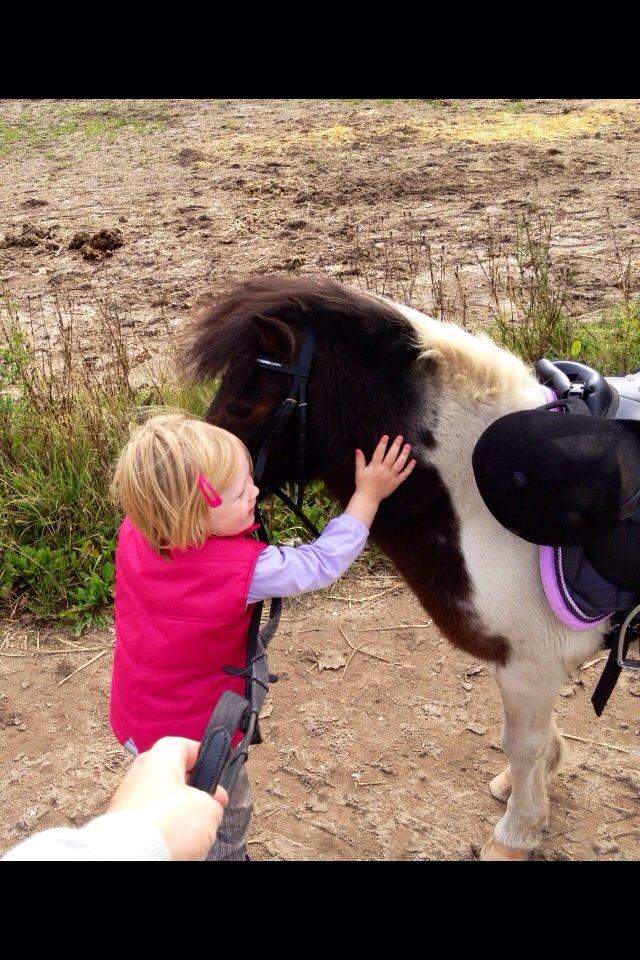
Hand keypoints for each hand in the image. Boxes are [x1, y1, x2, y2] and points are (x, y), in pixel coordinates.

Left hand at [108, 737, 227, 860]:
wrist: (129, 859)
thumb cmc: (166, 826)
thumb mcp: (209, 809)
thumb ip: (212, 802)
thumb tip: (209, 808)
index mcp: (159, 759)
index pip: (184, 746)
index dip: (204, 758)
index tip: (216, 773)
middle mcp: (139, 775)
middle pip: (173, 778)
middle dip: (194, 794)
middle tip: (210, 809)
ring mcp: (127, 802)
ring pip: (163, 804)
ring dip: (180, 817)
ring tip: (193, 835)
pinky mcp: (121, 828)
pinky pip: (151, 825)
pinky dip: (164, 833)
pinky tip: (175, 845)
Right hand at [345, 435, 415, 527]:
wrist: (368, 498)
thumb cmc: (363, 484)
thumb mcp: (359, 472)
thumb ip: (359, 460)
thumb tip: (357, 450)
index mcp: (374, 467)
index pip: (379, 453)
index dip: (382, 444)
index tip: (386, 436)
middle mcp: (384, 471)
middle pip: (391, 456)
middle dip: (396, 446)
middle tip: (400, 437)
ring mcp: (391, 476)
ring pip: (399, 464)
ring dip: (404, 454)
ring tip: (408, 446)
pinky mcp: (396, 482)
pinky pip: (404, 474)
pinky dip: (409, 468)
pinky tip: (413, 461)